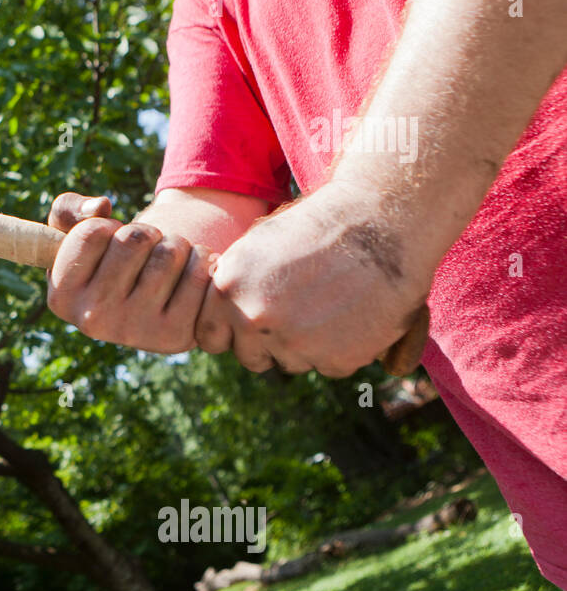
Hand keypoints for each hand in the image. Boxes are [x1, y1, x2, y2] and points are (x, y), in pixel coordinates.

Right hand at [46, 192, 213, 352]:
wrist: (150, 304)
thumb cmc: (107, 260)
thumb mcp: (74, 232)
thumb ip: (69, 209)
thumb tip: (100, 206)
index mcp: (62, 297)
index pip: (92, 232)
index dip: (108, 226)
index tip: (108, 244)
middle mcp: (93, 320)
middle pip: (133, 238)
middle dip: (145, 233)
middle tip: (143, 253)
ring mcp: (135, 331)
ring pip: (169, 252)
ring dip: (174, 244)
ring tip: (165, 263)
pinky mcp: (175, 336)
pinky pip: (199, 272)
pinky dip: (200, 261)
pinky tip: (189, 276)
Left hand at [195, 179, 433, 376]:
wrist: (380, 224)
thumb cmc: (317, 229)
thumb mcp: (257, 246)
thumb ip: (231, 285)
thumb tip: (213, 315)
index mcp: (228, 289)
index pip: (209, 338)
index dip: (232, 331)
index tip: (252, 319)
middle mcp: (254, 319)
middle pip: (250, 357)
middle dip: (268, 343)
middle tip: (298, 312)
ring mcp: (294, 343)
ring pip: (291, 363)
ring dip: (306, 346)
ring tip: (329, 305)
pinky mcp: (335, 358)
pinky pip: (329, 366)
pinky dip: (341, 349)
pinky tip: (352, 315)